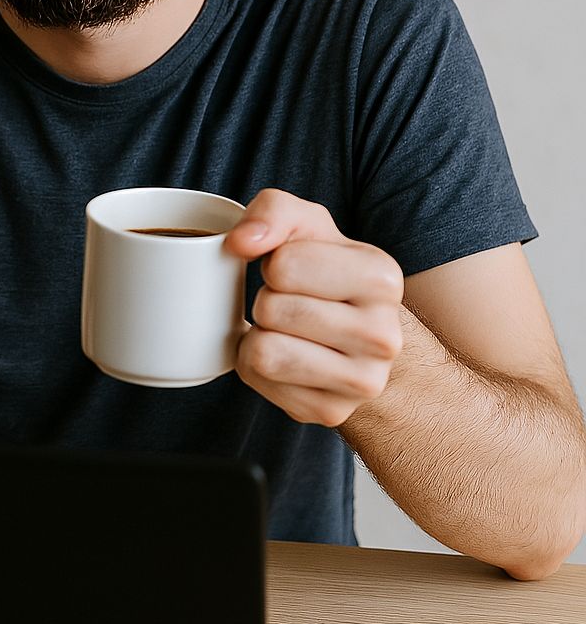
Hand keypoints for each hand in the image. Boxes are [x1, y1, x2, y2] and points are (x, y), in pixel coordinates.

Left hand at [225, 189, 404, 426]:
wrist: (359, 338)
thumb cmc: (326, 273)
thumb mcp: (307, 227)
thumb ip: (273, 212)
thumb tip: (241, 242)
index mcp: (382, 279)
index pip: (284, 266)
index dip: (275, 265)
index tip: (297, 273)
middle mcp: (383, 335)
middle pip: (272, 309)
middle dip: (267, 301)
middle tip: (291, 305)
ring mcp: (362, 382)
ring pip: (264, 352)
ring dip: (259, 336)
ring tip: (286, 331)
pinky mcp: (331, 412)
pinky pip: (260, 382)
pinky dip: (258, 367)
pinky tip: (286, 357)